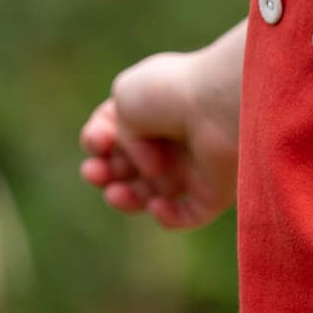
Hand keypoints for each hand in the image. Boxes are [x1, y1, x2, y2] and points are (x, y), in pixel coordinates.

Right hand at [78, 42, 239, 229]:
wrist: (217, 107)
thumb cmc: (169, 95)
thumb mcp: (124, 98)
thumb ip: (117, 132)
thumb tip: (144, 167)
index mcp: (154, 108)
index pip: (117, 131)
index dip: (99, 140)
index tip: (98, 141)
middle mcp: (173, 138)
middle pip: (129, 166)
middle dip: (105, 172)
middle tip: (95, 172)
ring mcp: (193, 166)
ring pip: (152, 195)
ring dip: (127, 199)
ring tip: (115, 194)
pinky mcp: (213, 193)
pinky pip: (186, 216)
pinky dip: (167, 217)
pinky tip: (157, 203)